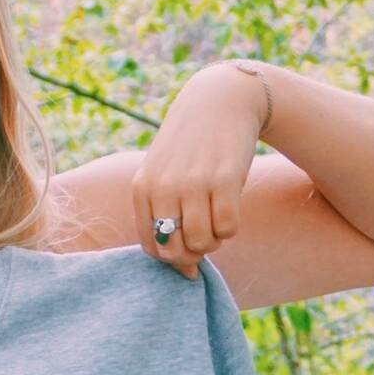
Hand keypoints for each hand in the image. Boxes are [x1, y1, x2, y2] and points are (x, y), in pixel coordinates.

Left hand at [129, 63, 269, 280]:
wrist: (220, 100)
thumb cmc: (192, 148)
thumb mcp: (166, 176)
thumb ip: (168, 220)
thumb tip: (187, 274)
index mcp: (142, 188)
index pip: (151, 248)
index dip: (172, 259)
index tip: (188, 249)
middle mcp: (162, 187)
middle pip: (176, 250)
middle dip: (194, 253)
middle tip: (205, 234)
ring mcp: (192, 183)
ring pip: (202, 242)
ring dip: (214, 240)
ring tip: (216, 220)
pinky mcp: (224, 179)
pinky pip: (228, 228)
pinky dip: (231, 228)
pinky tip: (229, 208)